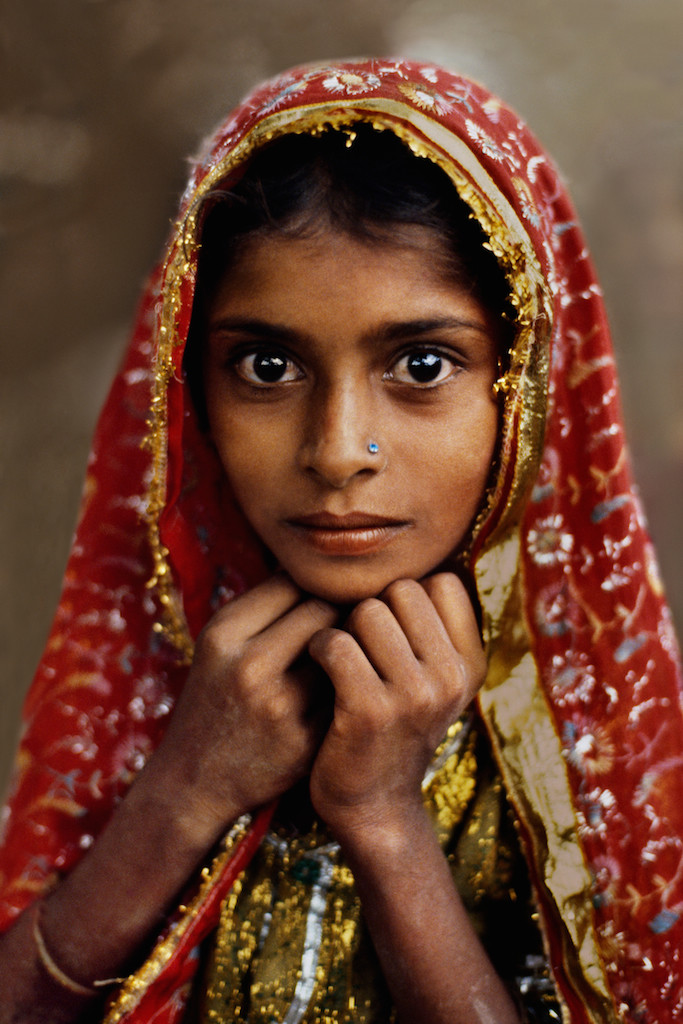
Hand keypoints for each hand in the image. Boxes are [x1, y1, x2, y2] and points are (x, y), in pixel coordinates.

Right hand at [144, 575, 336, 840]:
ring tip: (346, 654)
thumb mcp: (222, 645)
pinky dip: (348, 686)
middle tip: (344, 623)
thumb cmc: (216, 698)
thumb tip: (325, 567)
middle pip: (324, 609)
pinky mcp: (304, 739)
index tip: (321, 597)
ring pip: (342, 650)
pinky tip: (342, 691)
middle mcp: (249, 665)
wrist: (194, 781)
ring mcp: (279, 705)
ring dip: (349, 648)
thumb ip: (267, 606)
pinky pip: (344, 692)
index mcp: (224, 632)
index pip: (293, 581)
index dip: (314, 586)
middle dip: (338, 612)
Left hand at [307, 573, 485, 841]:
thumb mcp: (432, 680)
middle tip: (361, 648)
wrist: (373, 806)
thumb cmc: (392, 728)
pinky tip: (320, 671)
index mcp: (471, 664)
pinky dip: (318, 650)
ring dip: (342, 629)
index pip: (440, 582)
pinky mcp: (369, 710)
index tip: (391, 631)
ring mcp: (414, 695)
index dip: (406, 596)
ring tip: (341, 661)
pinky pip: (335, 642)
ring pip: (366, 611)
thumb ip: (431, 628)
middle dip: (371, 610)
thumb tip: (414, 558)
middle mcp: (452, 677)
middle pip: (401, 589)